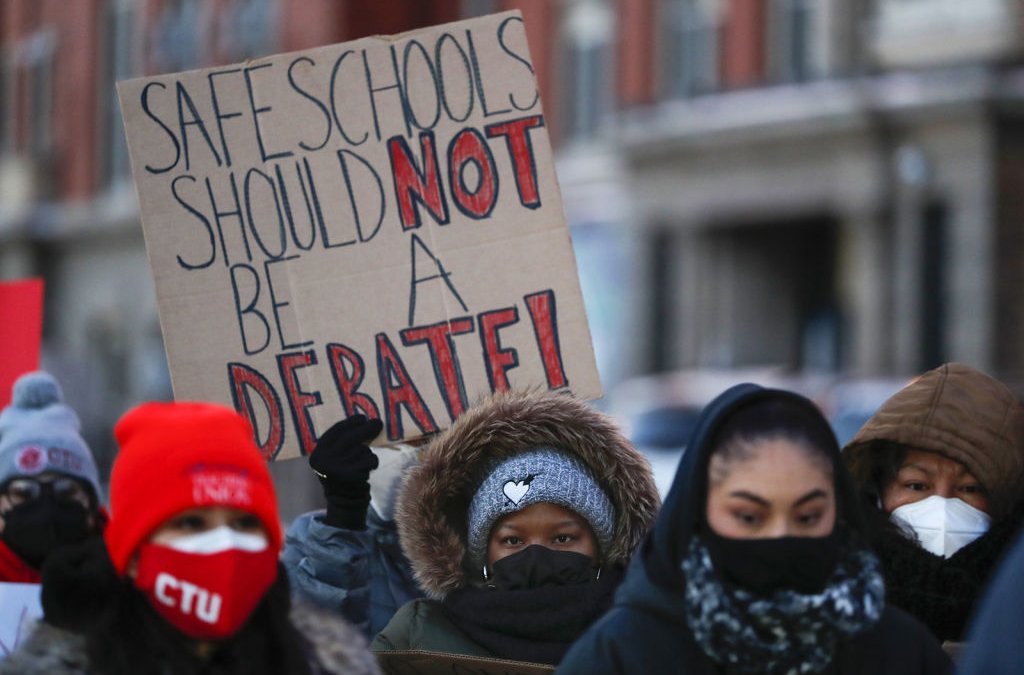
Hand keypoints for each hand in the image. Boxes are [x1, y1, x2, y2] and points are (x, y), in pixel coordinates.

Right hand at [309, 415, 382, 529]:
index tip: (362, 417)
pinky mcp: (352, 476)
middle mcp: (325, 461)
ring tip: (362, 462)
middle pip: (349, 438)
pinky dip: (372, 461)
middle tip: (378, 423)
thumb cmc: (340, 474)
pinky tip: (367, 469)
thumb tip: (363, 421)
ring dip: (368, 452)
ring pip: (362, 449)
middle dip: (366, 428)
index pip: (334, 432)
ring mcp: (338, 469)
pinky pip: (369, 459)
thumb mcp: (332, 459)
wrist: (342, 502)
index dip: (349, 423)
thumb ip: (340, 443)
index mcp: (317, 454)